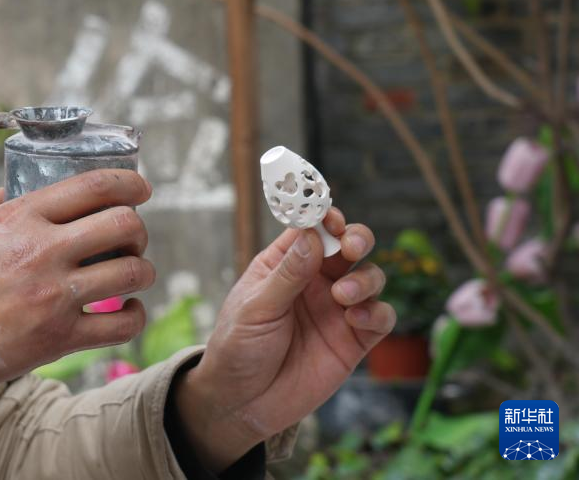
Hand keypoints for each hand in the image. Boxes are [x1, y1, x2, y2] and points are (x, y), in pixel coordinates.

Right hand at [0, 169, 155, 391]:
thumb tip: (13, 186)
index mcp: (23, 217)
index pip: (94, 186)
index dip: (130, 183)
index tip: (141, 189)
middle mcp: (45, 251)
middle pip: (125, 224)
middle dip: (137, 229)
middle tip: (131, 238)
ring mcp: (56, 296)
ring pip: (132, 272)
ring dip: (142, 271)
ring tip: (133, 273)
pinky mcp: (61, 337)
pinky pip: (121, 324)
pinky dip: (134, 315)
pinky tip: (127, 310)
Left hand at [174, 209, 394, 471]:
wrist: (242, 402)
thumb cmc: (238, 348)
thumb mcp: (255, 308)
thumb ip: (287, 275)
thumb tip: (311, 235)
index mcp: (284, 263)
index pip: (310, 228)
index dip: (323, 216)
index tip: (330, 216)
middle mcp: (315, 280)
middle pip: (348, 245)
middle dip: (356, 238)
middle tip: (351, 246)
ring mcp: (337, 308)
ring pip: (370, 276)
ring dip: (364, 278)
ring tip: (343, 296)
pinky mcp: (354, 339)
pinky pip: (380, 317)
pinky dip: (377, 313)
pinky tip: (357, 319)